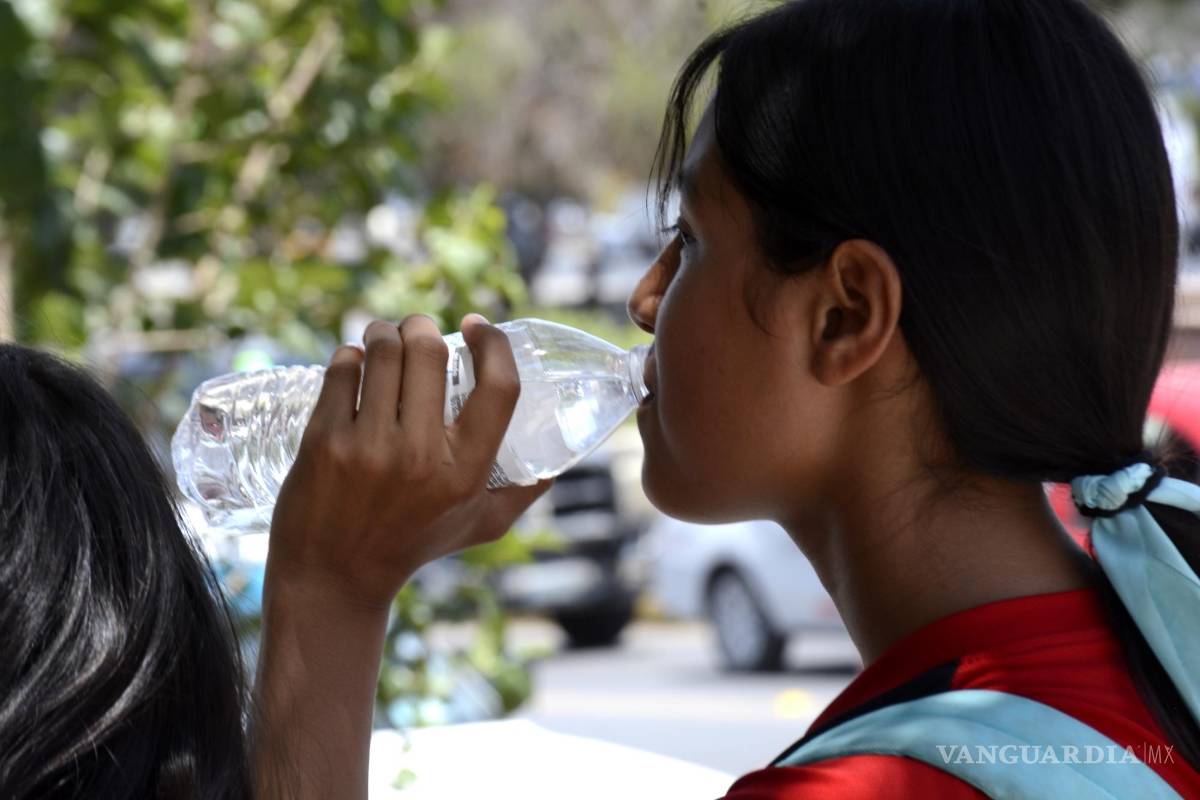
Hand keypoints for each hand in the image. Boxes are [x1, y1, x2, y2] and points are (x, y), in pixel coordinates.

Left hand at [267, 313, 552, 609]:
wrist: (333, 575)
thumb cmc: (413, 543)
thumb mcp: (480, 525)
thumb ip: (521, 493)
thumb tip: (556, 463)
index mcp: (467, 471)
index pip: (499, 387)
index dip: (493, 343)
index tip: (477, 326)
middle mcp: (421, 455)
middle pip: (430, 351)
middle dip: (423, 326)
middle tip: (418, 330)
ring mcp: (368, 445)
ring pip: (382, 351)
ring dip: (385, 332)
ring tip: (385, 336)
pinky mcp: (324, 440)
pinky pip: (342, 369)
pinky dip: (349, 355)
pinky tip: (355, 361)